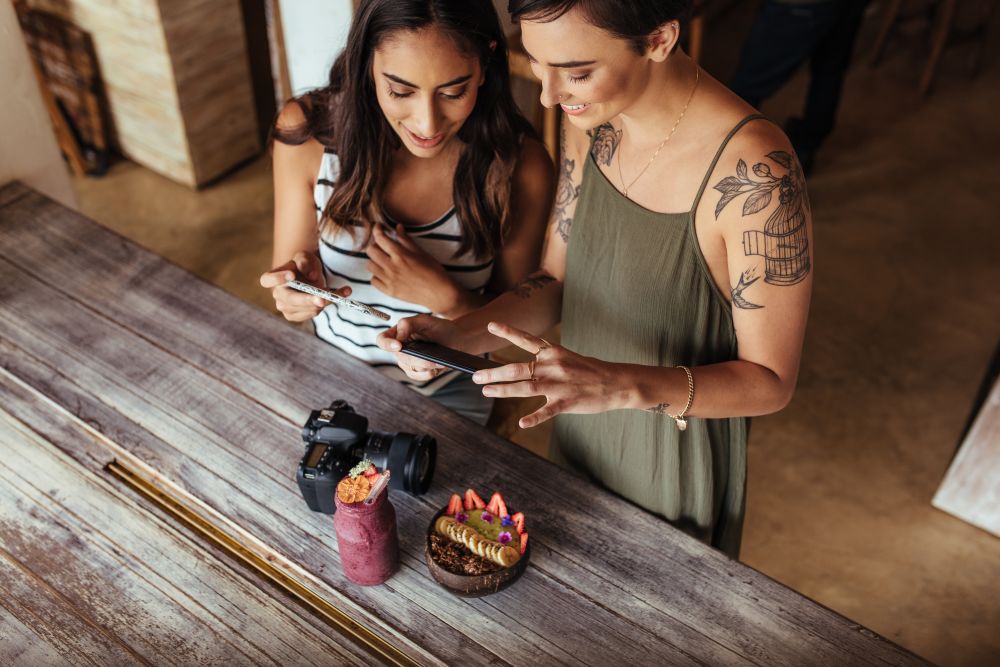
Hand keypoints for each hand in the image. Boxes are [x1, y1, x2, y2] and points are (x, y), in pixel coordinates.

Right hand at [259, 250, 350, 321]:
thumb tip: (311, 276)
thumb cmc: (305, 265)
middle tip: (322, 299)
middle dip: (307, 300)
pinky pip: (315, 312)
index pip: (267, 280)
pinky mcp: (298, 316)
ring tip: (337, 291)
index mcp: (274, 277)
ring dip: (324, 301)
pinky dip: (331, 303)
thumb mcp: (305, 257)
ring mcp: (286, 308)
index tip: (292, 275)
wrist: (310, 277)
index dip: (277, 278)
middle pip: (290, 300)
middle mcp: (278, 294)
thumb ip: (305, 262)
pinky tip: (342, 294)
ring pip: (307, 308)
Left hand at [367, 224, 464, 314]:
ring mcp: (389, 280)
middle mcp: (392, 267)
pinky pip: (374, 280)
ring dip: (375, 260)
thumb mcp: (421, 252)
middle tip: (382, 246)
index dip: (376, 229)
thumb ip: (406, 240)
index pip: (380, 238)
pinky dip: (377, 276)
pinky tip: (385, 274)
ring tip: (384, 261)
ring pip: (370, 265)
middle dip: (375, 245)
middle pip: (370, 251)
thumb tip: (397, 227)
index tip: (378, 227)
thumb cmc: (434, 271)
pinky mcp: (389, 291)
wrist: (439, 293)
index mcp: (400, 254)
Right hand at [376, 314, 470, 381]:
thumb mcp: (425, 320)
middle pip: (401, 358)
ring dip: (426, 366)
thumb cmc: (440, 328)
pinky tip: (439, 367)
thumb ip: (408, 324)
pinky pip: (419, 377)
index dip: (387, 344)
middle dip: (417, 358)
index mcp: (398, 334)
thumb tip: (398, 337)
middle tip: (432, 356)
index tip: (399, 346)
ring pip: (411, 369)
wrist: (457, 340)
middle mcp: (400, 349)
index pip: (382, 340)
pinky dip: (429, 373)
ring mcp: (408, 362)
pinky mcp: (418, 372)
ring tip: (439, 360)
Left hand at [471, 322, 625, 428]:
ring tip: (486, 391)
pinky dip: (534, 418)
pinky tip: (522, 423)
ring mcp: (559, 385)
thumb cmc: (589, 370)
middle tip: (475, 377)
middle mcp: (553, 366)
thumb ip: (546, 361)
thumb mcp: (567, 357)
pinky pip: (547, 411)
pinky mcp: (567, 402)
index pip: (527, 340)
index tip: (491, 326)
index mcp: (553, 353)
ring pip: (525, 387)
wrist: (616, 383)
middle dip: (493, 373)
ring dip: (503, 390)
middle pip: (517, 368)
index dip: (508, 332)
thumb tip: (525, 366)